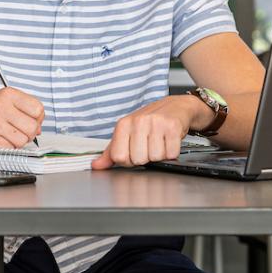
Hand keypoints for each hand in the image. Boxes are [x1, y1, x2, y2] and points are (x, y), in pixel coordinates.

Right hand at [0, 87, 44, 147]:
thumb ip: (23, 110)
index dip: (37, 118)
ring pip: (23, 140)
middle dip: (29, 133)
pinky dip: (7, 148)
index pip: (38, 109)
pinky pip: (10, 148)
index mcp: (8, 94)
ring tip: (6, 135)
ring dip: (17, 142)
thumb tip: (40, 128)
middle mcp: (1, 106)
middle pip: (32, 127)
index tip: (30, 121)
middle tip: (18, 132)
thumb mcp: (3, 101)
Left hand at [92, 95, 208, 169]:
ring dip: (160, 154)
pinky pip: (170, 153)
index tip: (134, 152)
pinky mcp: (172, 127)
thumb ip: (111, 152)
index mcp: (123, 124)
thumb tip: (96, 165)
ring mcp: (155, 123)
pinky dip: (172, 152)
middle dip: (146, 157)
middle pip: (138, 159)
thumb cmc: (149, 122)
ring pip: (155, 157)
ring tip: (160, 142)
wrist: (175, 106)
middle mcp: (138, 121)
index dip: (128, 160)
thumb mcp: (127, 133)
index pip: (119, 157)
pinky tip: (169, 141)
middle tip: (150, 145)